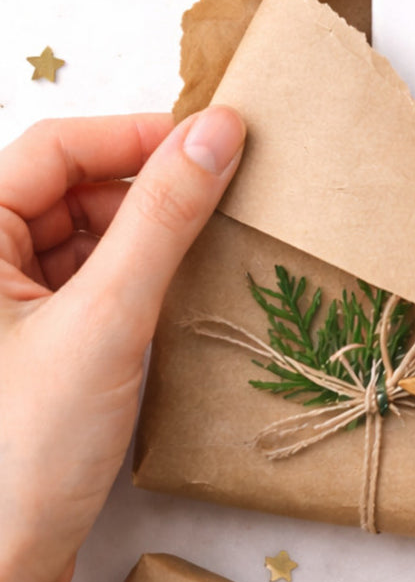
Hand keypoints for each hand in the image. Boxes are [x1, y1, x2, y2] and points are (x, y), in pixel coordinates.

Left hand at [0, 109, 244, 581]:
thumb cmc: (23, 450)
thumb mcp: (107, 317)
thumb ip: (164, 216)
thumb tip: (218, 131)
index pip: (55, 148)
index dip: (136, 135)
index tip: (217, 139)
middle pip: (71, 187)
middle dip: (147, 184)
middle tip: (226, 191)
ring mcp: (6, 307)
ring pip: (86, 234)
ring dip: (148, 231)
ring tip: (212, 241)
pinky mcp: (35, 343)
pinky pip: (92, 279)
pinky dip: (139, 274)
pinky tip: (181, 289)